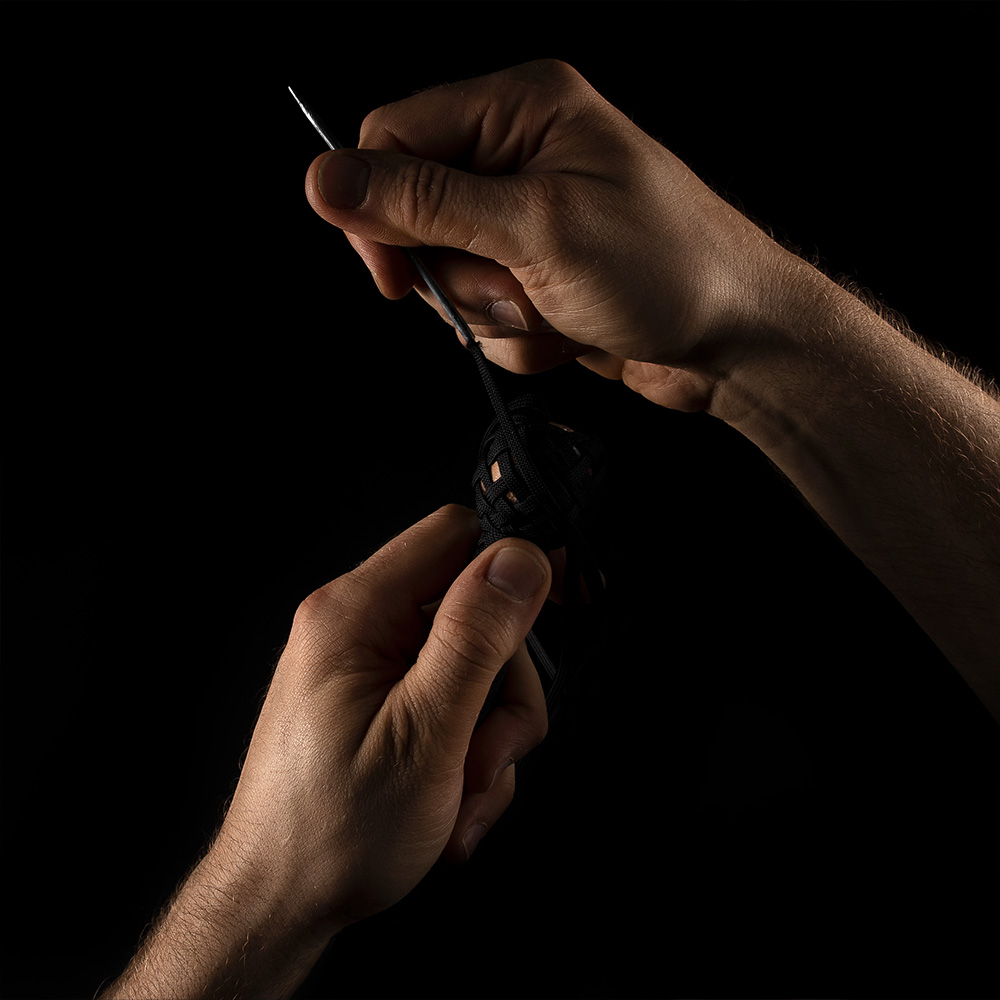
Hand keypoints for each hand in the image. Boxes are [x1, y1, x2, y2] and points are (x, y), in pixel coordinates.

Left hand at [217, 505, 550, 930]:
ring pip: (473, 670)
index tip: (542, 626)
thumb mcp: (425, 731)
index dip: (510, 572)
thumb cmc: (333, 832)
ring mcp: (366, 671)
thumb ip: (476, 638)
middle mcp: (357, 630)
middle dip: (502, 691)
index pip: (455, 537)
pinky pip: (450, 706)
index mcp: (356, 613)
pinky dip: (465, 756)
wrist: (278, 905)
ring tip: (462, 797)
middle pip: (476, 615)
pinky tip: (450, 806)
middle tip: (488, 756)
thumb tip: (519, 559)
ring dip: (488, 738)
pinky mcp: (377, 707)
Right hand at [303, 59, 797, 410]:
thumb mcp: (537, 229)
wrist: (737, 339)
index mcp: (520, 108)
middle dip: (456, 276)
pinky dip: (518, 337)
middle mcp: (519, 156)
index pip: (394, 138)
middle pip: (414, 216)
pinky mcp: (538, 275)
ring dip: (492, 315)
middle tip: (514, 290)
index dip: (376, 209)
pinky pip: (484, 313)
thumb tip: (325, 179)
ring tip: (555, 311)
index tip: (394, 276)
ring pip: (448, 276)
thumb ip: (425, 204)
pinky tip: (568, 331)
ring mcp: (528, 221)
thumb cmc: (666, 266)